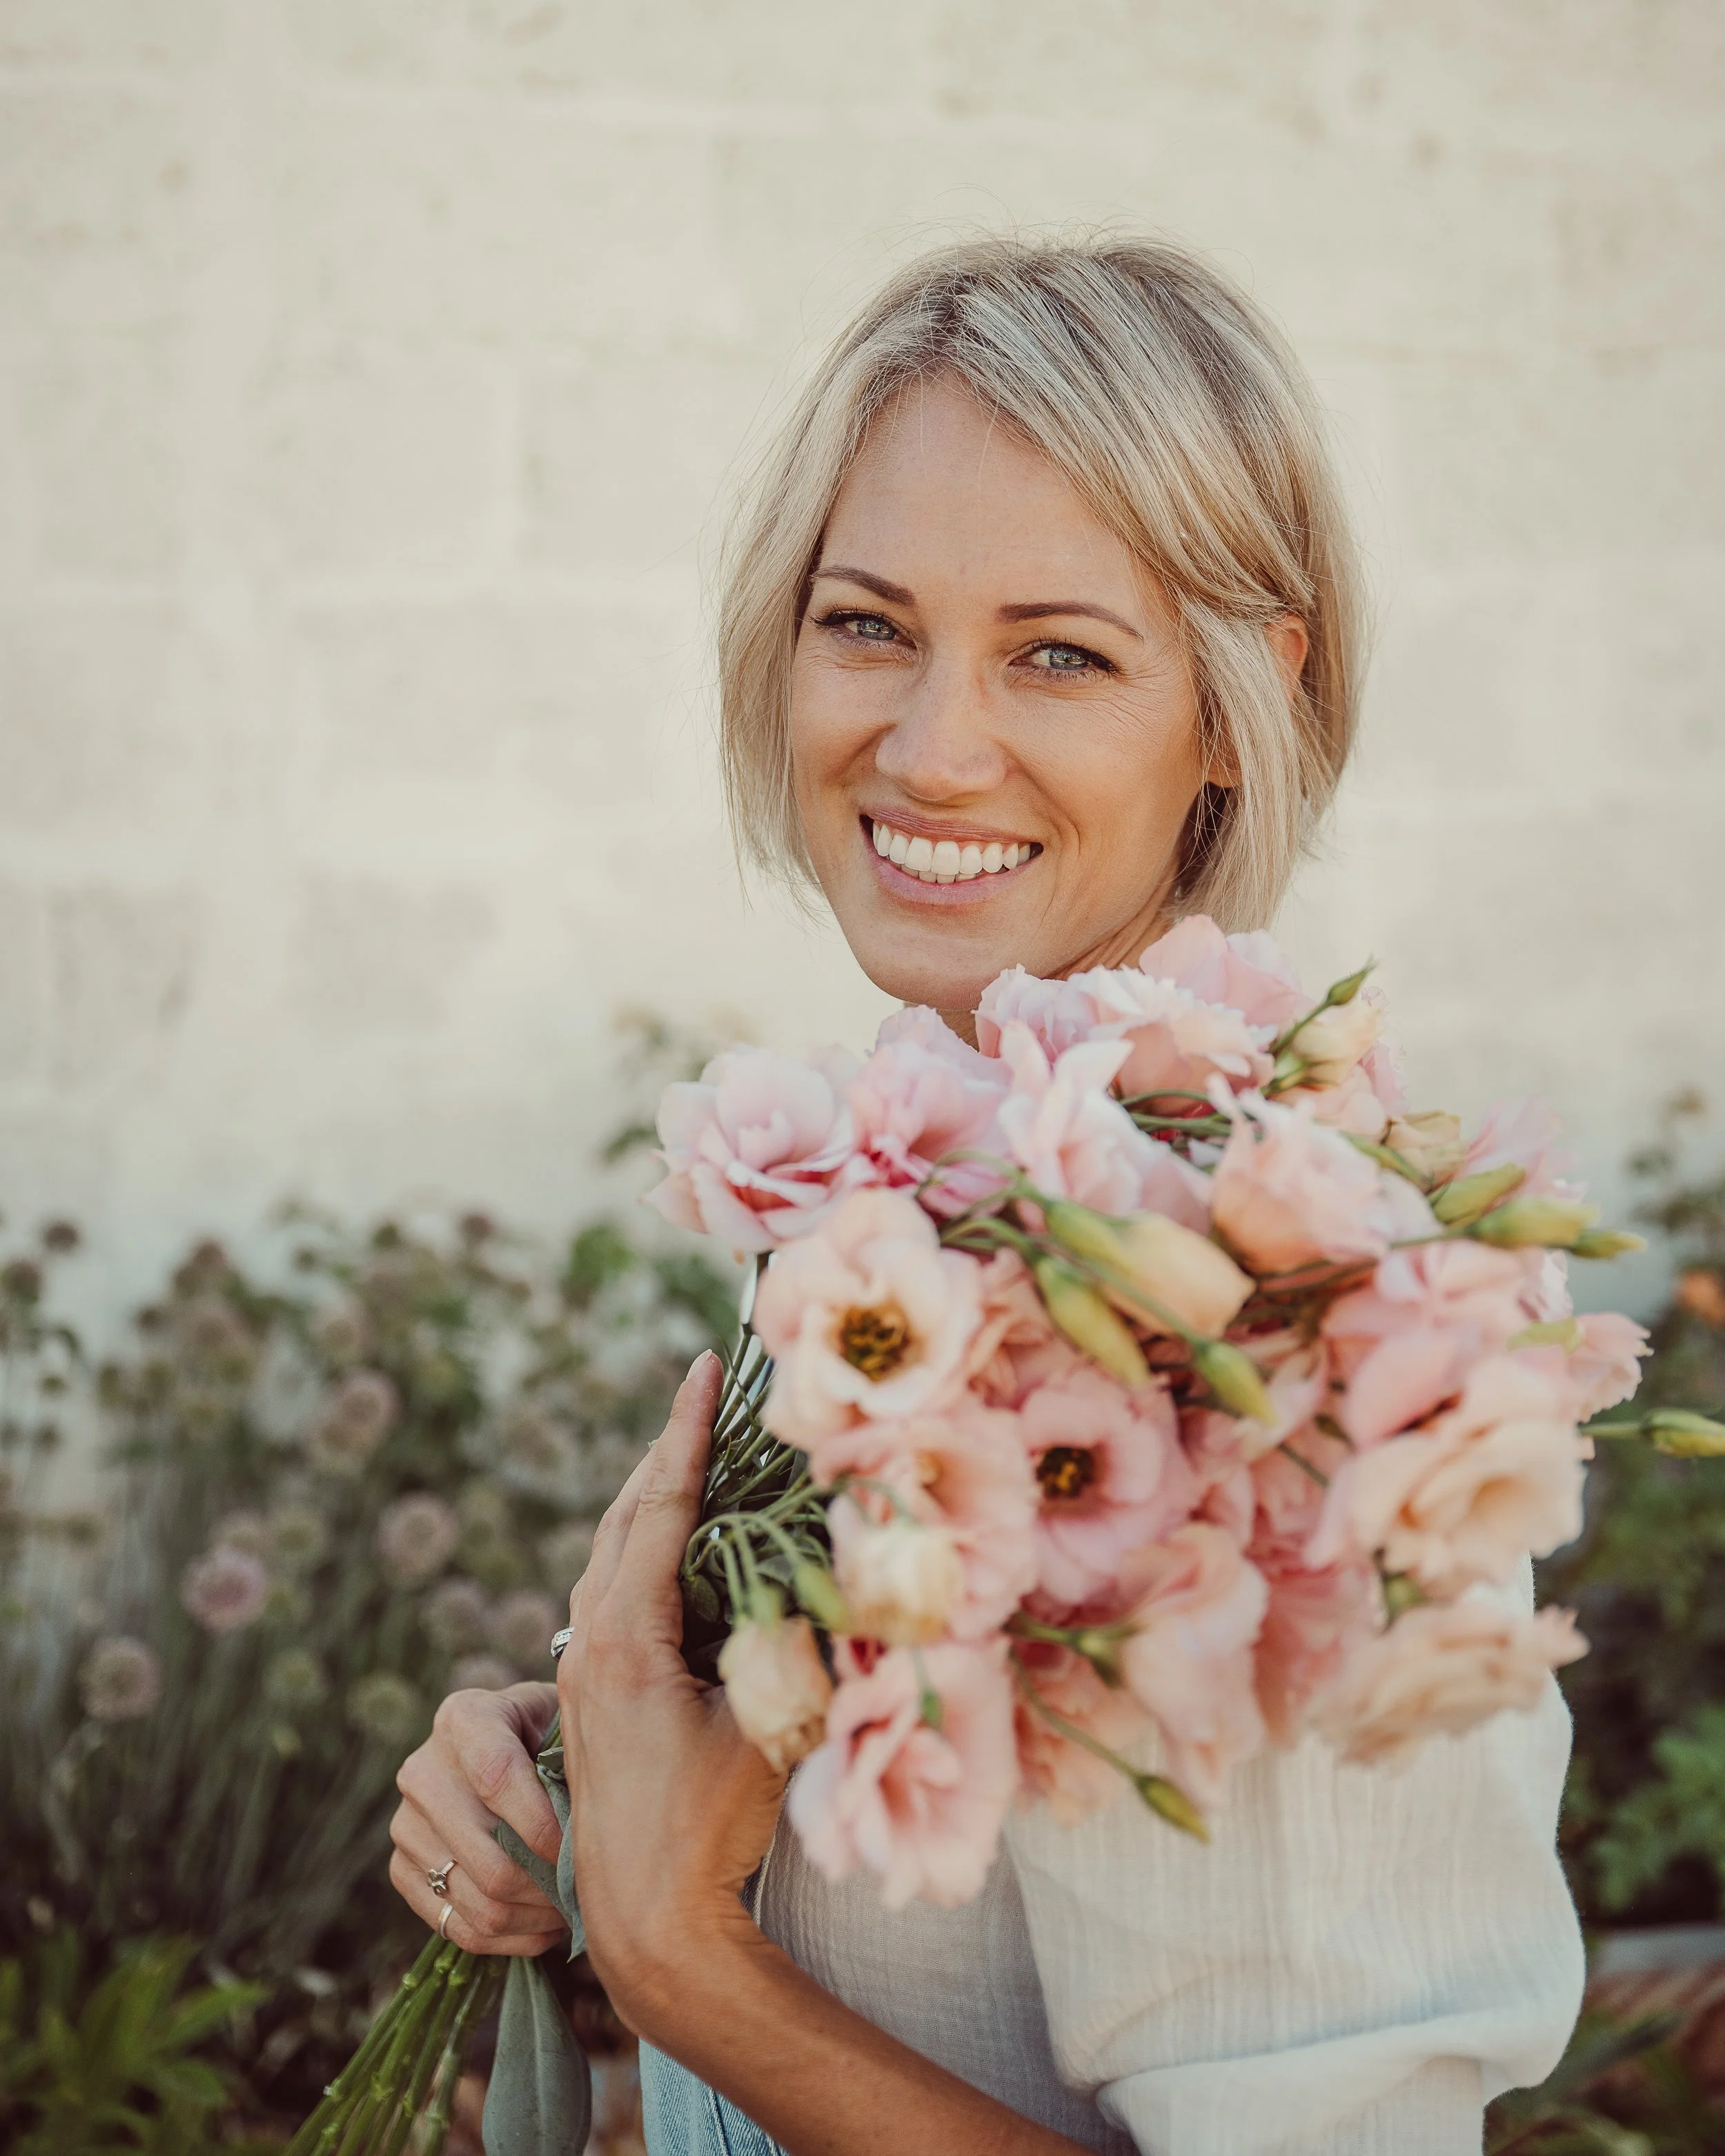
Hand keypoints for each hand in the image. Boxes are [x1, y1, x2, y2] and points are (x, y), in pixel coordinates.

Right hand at [388, 1681, 568, 1954]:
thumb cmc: (546, 1731)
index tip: (578, 1849)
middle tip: (585, 1893)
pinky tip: (544, 1926)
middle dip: (547, 1887)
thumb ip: (573, 1755)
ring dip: (535, 1918)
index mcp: (463, 1720)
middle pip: (489, 1859)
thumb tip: (592, 1826)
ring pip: (478, 1902)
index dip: (542, 1825)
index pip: (497, 1778)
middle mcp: (422, 1772)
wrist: (499, 1744)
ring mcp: (405, 1825)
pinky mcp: (401, 1870)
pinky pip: (457, 1927)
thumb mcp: (562, 1718)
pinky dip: (509, 1939)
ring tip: (571, 1910)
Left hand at [557, 1351, 785, 2030]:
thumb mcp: (769, 1724)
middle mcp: (587, 1642)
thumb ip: (800, 1645)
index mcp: (623, 1636)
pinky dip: (639, 1549)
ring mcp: (579, 1671)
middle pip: (622, 1517)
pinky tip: (670, 1550)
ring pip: (607, 1556)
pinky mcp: (589, 1697)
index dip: (685, 1433)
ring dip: (647, 1501)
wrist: (647, 1920)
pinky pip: (608, 1593)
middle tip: (700, 1394)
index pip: (658, 1507)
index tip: (699, 1367)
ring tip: (689, 1454)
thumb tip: (847, 1568)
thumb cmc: (710, 1826)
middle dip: (665, 1451)